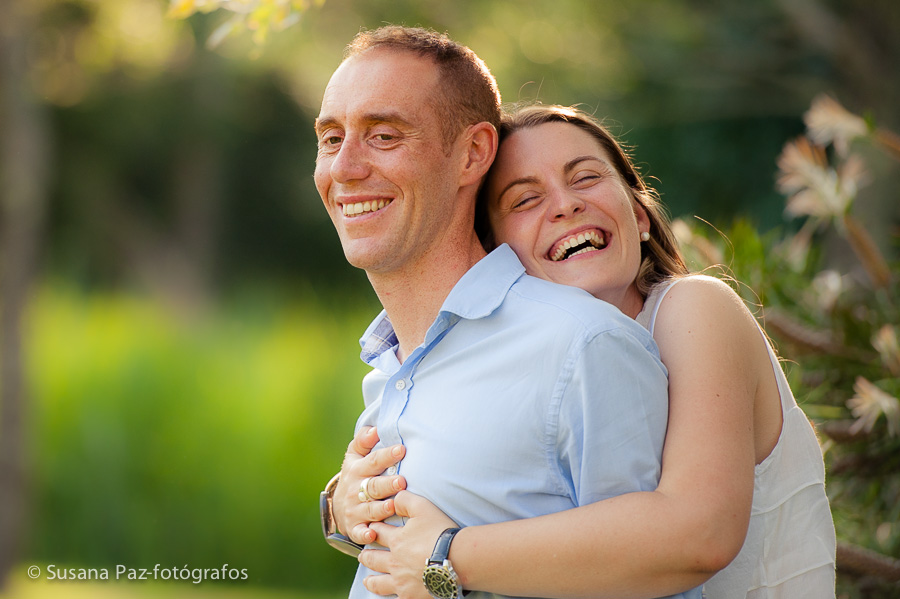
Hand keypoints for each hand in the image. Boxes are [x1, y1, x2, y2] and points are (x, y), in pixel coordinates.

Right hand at [334, 426, 406, 544]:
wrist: (338, 506)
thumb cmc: (355, 476)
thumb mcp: (354, 456)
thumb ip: (363, 440)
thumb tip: (374, 427)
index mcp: (357, 470)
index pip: (373, 461)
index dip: (387, 455)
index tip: (401, 449)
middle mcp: (355, 490)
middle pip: (373, 486)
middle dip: (387, 484)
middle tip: (402, 481)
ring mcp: (354, 510)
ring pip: (369, 510)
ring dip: (380, 508)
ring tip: (393, 505)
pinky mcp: (354, 528)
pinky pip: (359, 533)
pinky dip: (365, 535)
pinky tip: (372, 535)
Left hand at [360, 491, 458, 597]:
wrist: (456, 559)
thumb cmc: (440, 532)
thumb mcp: (423, 507)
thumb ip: (405, 500)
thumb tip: (394, 497)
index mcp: (396, 540)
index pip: (378, 533)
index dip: (374, 529)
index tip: (371, 529)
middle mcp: (394, 562)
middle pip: (374, 558)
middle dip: (366, 556)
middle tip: (362, 556)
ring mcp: (401, 581)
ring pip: (379, 582)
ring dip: (371, 580)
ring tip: (367, 580)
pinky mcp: (410, 596)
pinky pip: (394, 598)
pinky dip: (387, 596)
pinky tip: (387, 596)